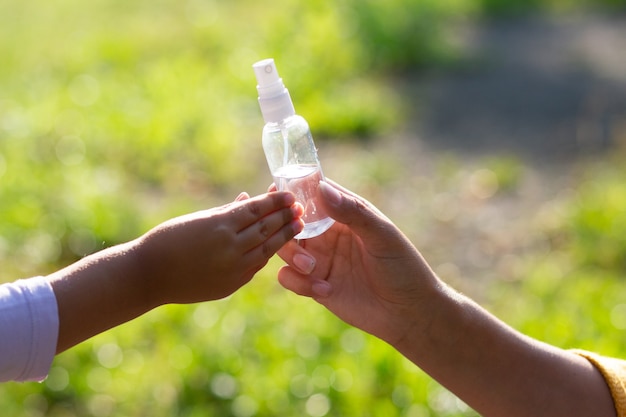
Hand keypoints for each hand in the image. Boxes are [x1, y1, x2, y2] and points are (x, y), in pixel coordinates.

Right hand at [136, 191, 303, 305]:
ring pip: (266, 249)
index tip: (289, 194)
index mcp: (220, 225)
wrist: (148, 276)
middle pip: (266, 228)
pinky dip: (266, 254)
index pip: (256, 209)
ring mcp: (232, 268)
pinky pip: (255, 266)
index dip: (275, 201)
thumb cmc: (167, 240)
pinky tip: (276, 245)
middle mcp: (230, 246)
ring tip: (298, 226)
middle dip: (285, 217)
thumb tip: (248, 198)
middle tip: (301, 208)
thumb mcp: (197, 219)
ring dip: (284, 236)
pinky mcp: (231, 284)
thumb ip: (226, 211)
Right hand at [277, 181, 439, 345]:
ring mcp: (320, 259)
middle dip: (285, 227)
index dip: (293, 190)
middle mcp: (327, 234)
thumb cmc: (403, 267)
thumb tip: (321, 189)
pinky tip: (326, 290)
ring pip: (285, 248)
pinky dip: (297, 282)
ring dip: (291, 256)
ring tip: (312, 268)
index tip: (280, 194)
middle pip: (291, 221)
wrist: (409, 313)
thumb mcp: (382, 235)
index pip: (312, 193)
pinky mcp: (315, 285)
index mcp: (344, 214)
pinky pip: (289, 278)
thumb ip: (353, 212)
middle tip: (296, 236)